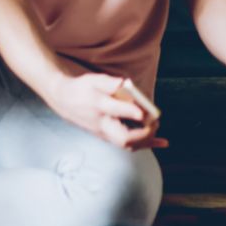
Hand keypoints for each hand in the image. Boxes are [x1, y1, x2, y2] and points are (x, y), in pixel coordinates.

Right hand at [46, 72, 165, 150]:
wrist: (63, 100)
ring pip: (126, 145)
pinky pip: (128, 145)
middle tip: (154, 122)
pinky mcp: (107, 137)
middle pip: (122, 137)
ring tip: (159, 133)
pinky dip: (146, 144)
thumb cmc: (81, 88)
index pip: (114, 110)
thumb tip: (125, 84)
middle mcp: (100, 123)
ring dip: (146, 141)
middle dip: (143, 133)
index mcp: (97, 105)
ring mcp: (103, 133)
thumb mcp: (92, 80)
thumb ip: (109, 82)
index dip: (129, 111)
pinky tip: (162, 142)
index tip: (142, 112)